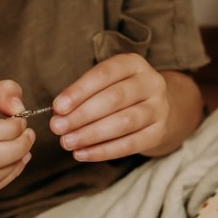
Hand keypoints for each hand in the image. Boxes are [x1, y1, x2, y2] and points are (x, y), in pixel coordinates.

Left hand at [50, 53, 168, 161]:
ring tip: (67, 142)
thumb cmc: (120, 93)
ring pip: (124, 122)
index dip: (80, 90)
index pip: (105, 73)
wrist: (156, 108)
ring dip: (91, 134)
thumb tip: (59, 113)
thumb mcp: (105, 83)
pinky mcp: (159, 132)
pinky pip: (131, 144)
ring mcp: (159, 108)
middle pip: (115, 98)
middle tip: (58, 127)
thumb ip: (83, 94)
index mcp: (134, 64)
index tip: (58, 107)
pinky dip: (104, 151)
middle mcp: (151, 83)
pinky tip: (82, 154)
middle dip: (82, 114)